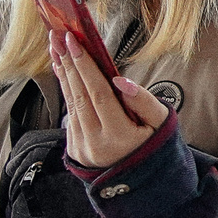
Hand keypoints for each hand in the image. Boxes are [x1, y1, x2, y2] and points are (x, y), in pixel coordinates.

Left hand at [51, 30, 168, 170]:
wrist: (142, 181)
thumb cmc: (154, 145)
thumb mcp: (161, 124)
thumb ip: (143, 101)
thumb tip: (120, 80)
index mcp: (119, 136)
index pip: (98, 94)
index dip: (85, 66)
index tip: (74, 42)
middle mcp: (95, 141)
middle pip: (79, 95)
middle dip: (68, 63)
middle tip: (58, 36)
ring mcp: (81, 145)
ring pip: (71, 102)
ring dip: (63, 73)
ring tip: (56, 48)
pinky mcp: (74, 147)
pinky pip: (70, 113)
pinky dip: (67, 90)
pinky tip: (65, 72)